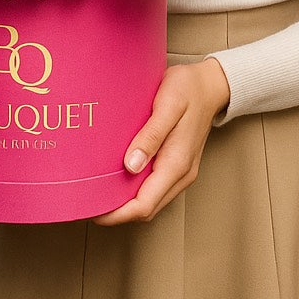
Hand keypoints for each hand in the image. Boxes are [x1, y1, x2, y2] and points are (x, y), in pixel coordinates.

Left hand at [92, 57, 230, 225]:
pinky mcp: (178, 166)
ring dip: (126, 204)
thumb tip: (131, 166)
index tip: (92, 208)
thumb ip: (151, 135)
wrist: (210, 85)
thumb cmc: (188, 89)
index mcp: (177, 163)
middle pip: (146, 209)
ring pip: (150, 202)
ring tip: (99, 193)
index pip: (144, 205)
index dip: (116, 214)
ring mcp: (182, 172)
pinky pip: (155, 189)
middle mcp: (182, 174)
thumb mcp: (168, 105)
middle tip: (88, 202)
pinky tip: (119, 179)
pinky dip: (135, 192)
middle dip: (117, 213)